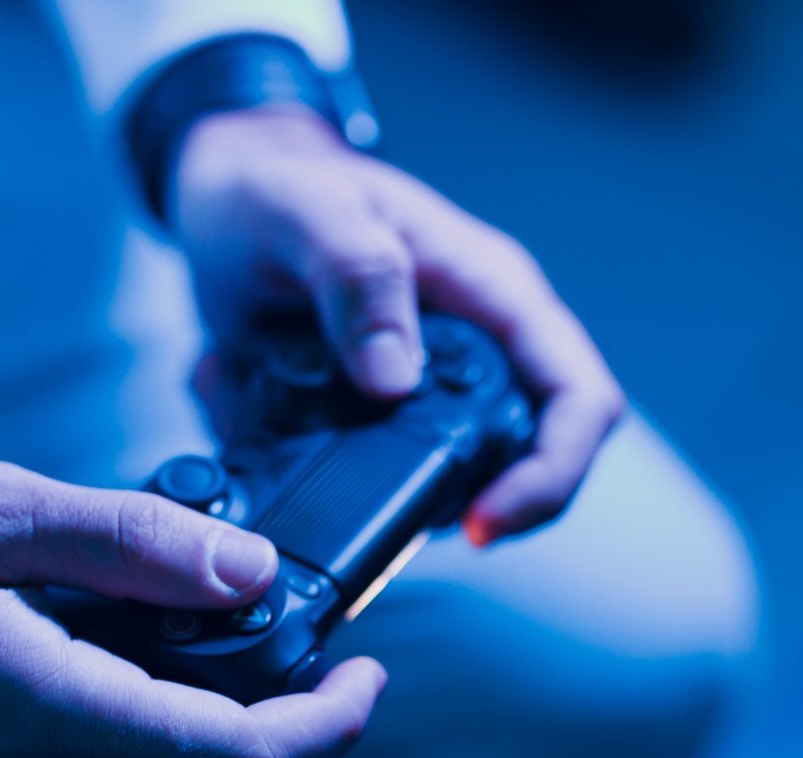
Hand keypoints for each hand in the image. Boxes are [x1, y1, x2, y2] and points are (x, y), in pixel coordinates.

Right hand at [0, 462, 383, 757]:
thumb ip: (134, 542)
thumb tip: (250, 574)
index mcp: (66, 719)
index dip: (334, 722)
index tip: (370, 671)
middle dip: (260, 690)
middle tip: (251, 606)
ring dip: (181, 698)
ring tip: (127, 609)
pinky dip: (123, 720)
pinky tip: (72, 652)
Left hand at [171, 108, 624, 544]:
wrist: (225, 197)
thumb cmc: (271, 186)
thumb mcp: (299, 211)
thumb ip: (354, 275)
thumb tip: (393, 380)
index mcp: (489, 291)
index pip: (577, 396)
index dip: (550, 473)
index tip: (484, 523)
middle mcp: (477, 345)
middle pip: (529, 458)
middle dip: (464, 505)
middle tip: (390, 526)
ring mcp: (433, 386)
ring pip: (453, 480)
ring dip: (386, 499)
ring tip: (302, 464)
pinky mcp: (383, 416)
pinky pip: (380, 475)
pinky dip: (326, 482)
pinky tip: (273, 449)